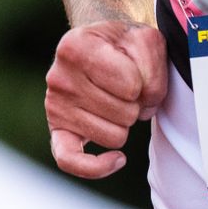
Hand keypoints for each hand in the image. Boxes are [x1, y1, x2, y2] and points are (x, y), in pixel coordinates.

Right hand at [45, 20, 167, 177]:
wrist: (99, 44)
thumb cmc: (123, 45)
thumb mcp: (146, 41)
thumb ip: (153, 69)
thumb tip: (143, 108)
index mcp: (76, 46)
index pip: (131, 85)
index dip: (145, 82)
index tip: (137, 69)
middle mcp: (58, 76)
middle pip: (125, 114)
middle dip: (135, 103)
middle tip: (126, 86)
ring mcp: (55, 105)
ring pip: (114, 137)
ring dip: (124, 123)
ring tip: (116, 101)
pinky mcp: (57, 130)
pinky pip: (70, 161)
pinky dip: (96, 167)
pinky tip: (118, 160)